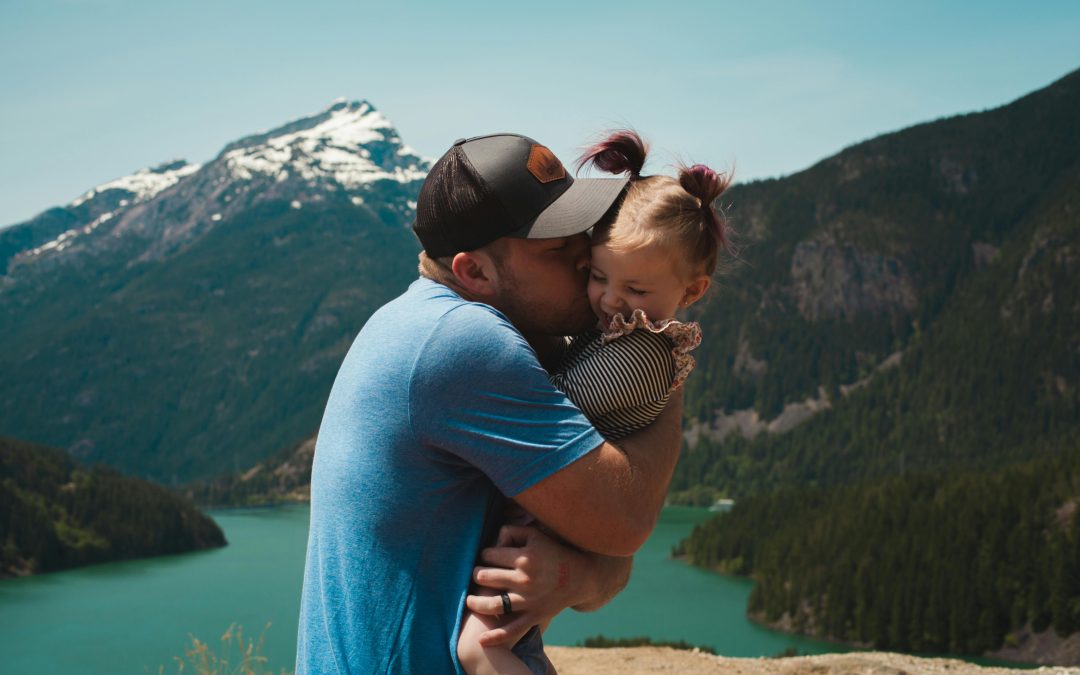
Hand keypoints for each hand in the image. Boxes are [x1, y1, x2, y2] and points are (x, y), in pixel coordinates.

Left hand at [466, 524, 585, 646]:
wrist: (580, 577)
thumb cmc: (554, 552)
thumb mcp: (535, 534)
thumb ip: (512, 531)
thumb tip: (492, 540)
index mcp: (525, 557)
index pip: (490, 555)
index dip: (485, 554)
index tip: (487, 557)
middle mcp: (525, 579)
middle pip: (486, 577)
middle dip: (477, 575)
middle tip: (477, 575)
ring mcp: (529, 600)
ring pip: (492, 604)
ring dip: (476, 602)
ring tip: (470, 600)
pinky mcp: (534, 616)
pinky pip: (512, 629)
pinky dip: (495, 637)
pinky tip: (481, 640)